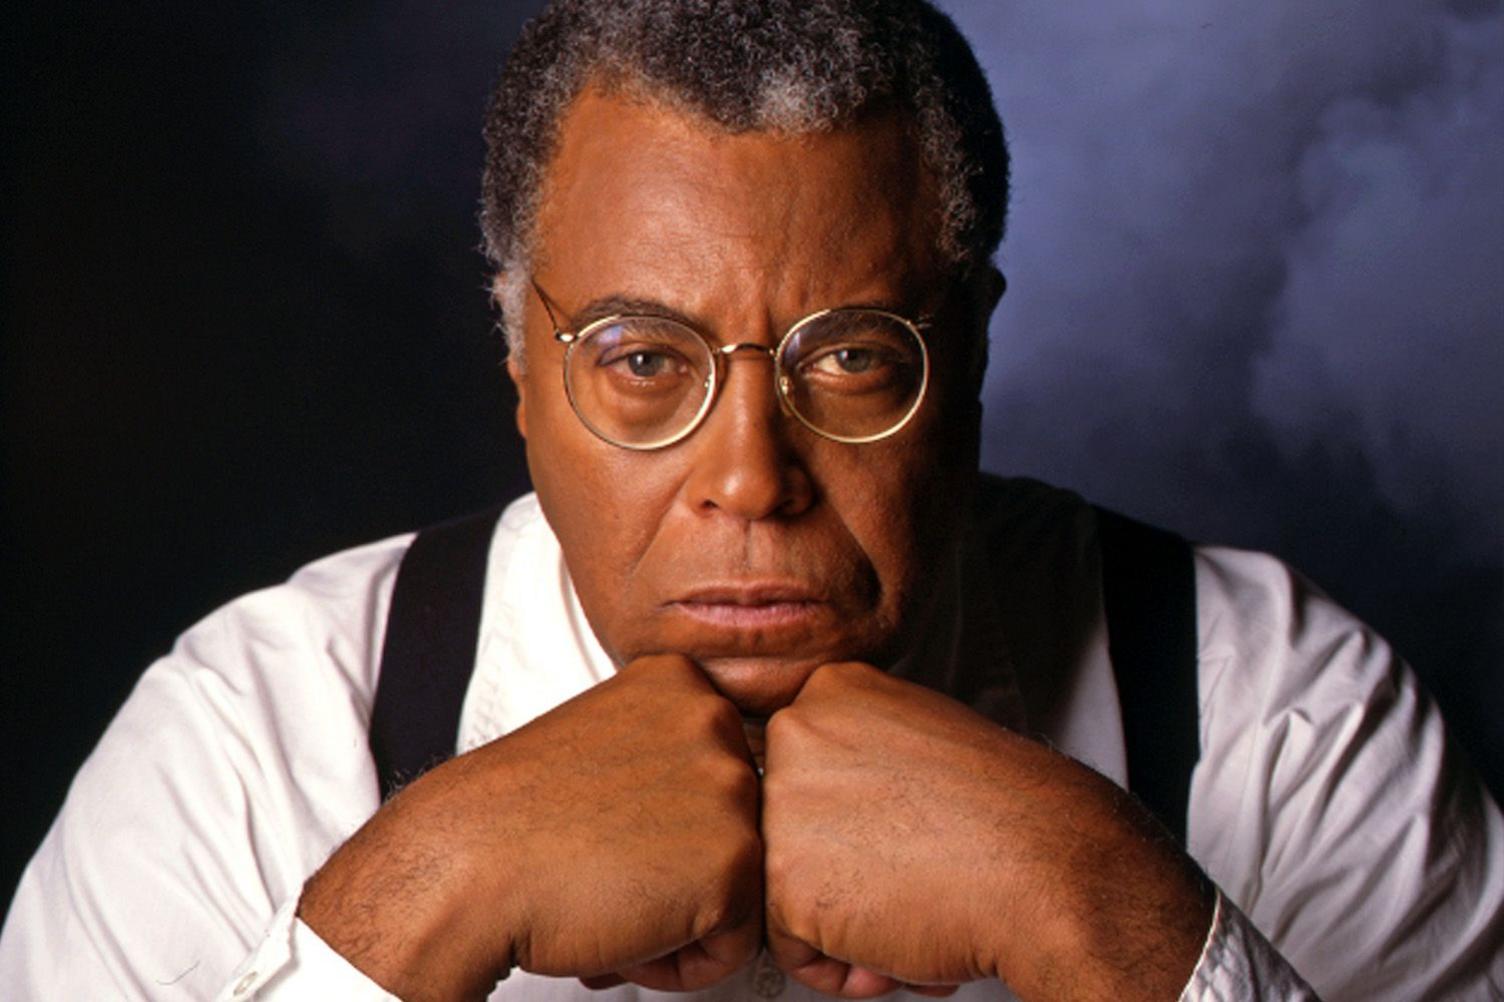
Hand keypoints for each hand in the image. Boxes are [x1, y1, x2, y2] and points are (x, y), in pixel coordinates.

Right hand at [299, 655, 762, 1000]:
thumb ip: (662, 753)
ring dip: (681, 917)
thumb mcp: (600, 742)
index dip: (666, 825)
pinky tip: (625, 938)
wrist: (465, 868)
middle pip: (735, 826)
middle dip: (677, 871)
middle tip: (608, 877)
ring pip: (742, 884)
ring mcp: (730, 783)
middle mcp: (714, 720)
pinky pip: (737, 942)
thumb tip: (702, 803)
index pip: (716, 773)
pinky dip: (684, 963)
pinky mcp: (733, 858)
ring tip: (612, 905)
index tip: (614, 834)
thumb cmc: (513, 824)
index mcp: (679, 682)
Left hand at [761, 662, 1212, 1001]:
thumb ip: (865, 754)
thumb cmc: (1011, 817)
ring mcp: (784, 801)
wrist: (1048, 867)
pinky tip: (902, 944)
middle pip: (788, 829)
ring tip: (917, 910)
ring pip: (788, 888)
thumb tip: (838, 801)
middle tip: (916, 875)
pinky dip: (845, 966)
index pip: (804, 776)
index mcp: (832, 689)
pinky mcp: (785, 877)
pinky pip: (791, 948)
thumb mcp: (925, 741)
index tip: (908, 832)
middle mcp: (797, 731)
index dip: (859, 824)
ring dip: (849, 922)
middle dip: (848, 872)